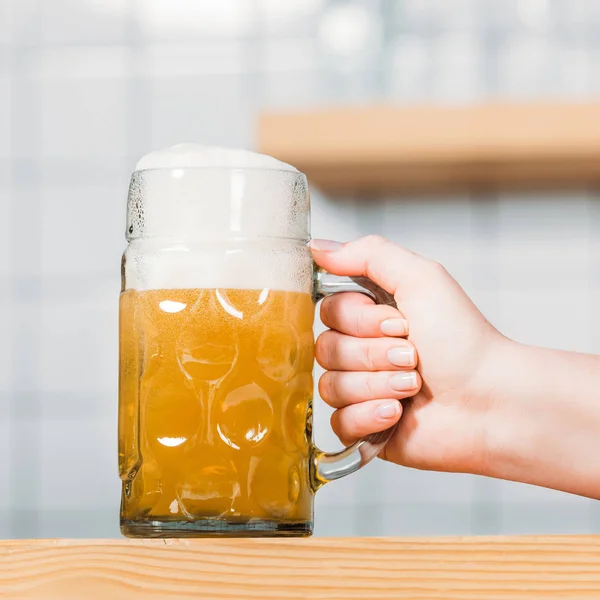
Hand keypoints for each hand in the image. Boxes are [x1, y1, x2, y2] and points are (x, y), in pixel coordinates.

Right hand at [312, 235, 507, 474]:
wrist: (491, 401)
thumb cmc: (464, 341)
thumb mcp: (421, 279)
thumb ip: (368, 255)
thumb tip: (317, 247)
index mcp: (371, 316)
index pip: (328, 312)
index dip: (359, 320)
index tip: (400, 323)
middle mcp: (362, 351)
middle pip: (326, 350)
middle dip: (373, 354)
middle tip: (414, 357)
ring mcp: (362, 390)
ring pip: (331, 386)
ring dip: (377, 384)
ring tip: (414, 386)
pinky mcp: (364, 427)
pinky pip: (338, 422)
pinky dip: (369, 416)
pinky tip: (397, 414)